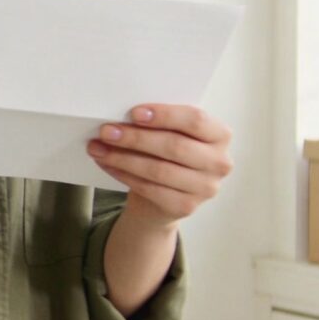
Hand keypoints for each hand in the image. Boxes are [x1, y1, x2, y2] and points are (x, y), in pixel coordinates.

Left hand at [87, 104, 232, 226]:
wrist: (163, 197)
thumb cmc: (167, 155)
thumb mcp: (170, 134)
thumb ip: (159, 123)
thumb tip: (122, 115)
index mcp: (220, 135)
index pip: (196, 120)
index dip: (165, 115)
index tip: (134, 113)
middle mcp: (220, 162)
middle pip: (174, 146)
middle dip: (136, 137)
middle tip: (106, 131)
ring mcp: (206, 188)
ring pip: (159, 169)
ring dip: (123, 157)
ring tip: (99, 148)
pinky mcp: (187, 206)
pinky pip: (150, 188)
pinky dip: (124, 175)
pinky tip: (107, 165)